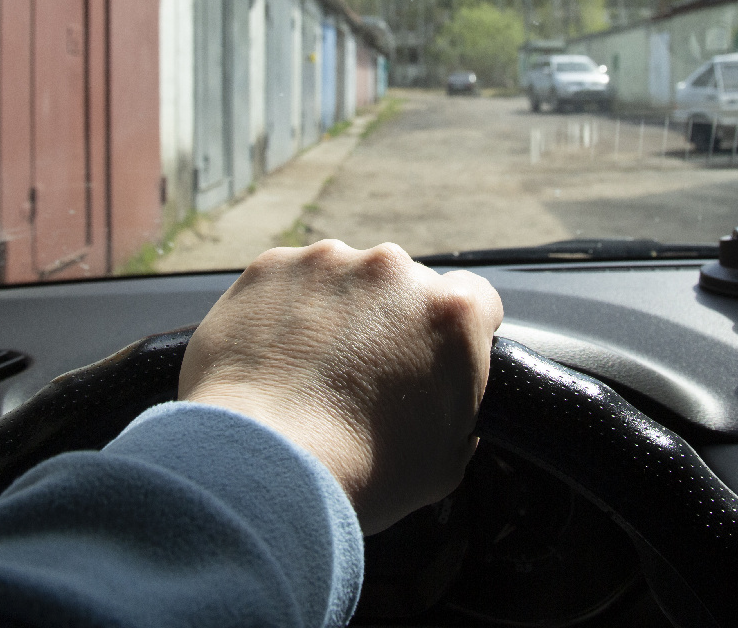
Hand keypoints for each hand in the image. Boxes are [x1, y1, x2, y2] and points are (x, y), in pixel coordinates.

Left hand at [178, 239, 502, 533]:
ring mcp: (327, 262)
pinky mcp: (270, 267)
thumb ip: (457, 409)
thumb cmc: (357, 474)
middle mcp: (393, 271)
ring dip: (336, 313)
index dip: (457, 331)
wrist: (261, 465)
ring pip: (342, 280)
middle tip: (362, 377)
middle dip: (390, 322)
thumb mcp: (447, 461)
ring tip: (308, 373)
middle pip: (403, 287)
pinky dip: (283, 312)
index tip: (435, 354)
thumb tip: (443, 400)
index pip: (476, 300)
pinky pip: (287, 283)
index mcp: (451, 313)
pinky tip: (273, 361)